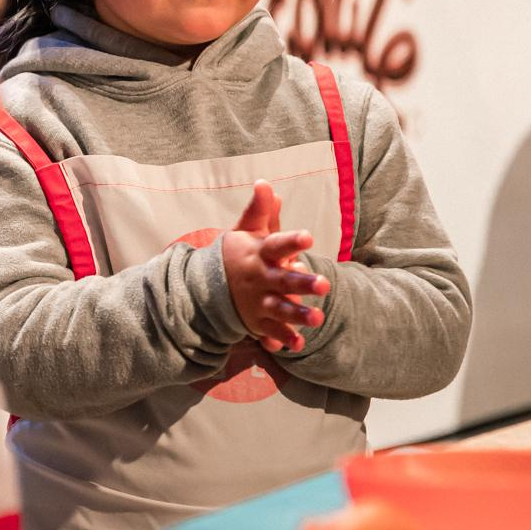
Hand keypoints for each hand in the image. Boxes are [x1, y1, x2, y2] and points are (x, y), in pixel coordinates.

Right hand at [221, 182, 327, 354]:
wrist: (205, 286)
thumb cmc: (235, 254)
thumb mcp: (245, 231)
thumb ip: (260, 211)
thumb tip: (265, 184)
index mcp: (259, 254)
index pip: (277, 245)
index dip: (292, 241)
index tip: (309, 237)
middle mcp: (260, 279)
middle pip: (283, 281)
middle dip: (303, 283)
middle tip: (324, 283)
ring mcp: (258, 302)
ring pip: (280, 309)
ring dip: (298, 315)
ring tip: (318, 318)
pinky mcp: (258, 321)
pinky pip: (272, 332)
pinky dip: (284, 340)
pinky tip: (299, 345)